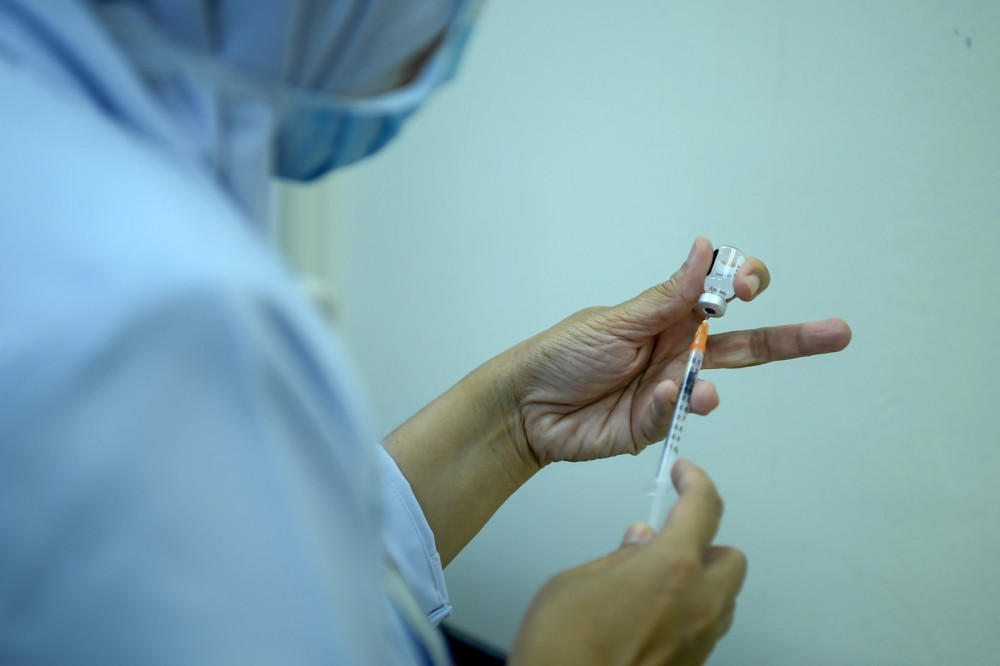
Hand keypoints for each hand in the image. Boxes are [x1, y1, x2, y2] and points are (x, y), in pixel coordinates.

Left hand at [510, 237, 850, 462]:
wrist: (525, 406)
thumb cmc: (562, 354)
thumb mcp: (616, 320)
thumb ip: (668, 296)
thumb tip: (707, 249)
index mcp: (667, 314)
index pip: (721, 296)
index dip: (744, 286)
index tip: (751, 284)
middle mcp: (675, 349)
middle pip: (745, 344)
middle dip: (792, 338)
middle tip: (838, 333)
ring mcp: (668, 390)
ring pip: (716, 385)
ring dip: (712, 383)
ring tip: (701, 386)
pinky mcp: (654, 426)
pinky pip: (679, 415)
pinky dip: (677, 405)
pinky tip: (664, 397)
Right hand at [510, 460, 744, 665]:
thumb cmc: (560, 648)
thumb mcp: (575, 581)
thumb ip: (618, 556)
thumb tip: (638, 542)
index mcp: (671, 568)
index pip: (703, 508)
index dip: (696, 481)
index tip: (685, 473)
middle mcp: (697, 605)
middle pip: (731, 557)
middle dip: (706, 543)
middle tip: (670, 538)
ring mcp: (698, 642)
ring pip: (724, 597)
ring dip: (701, 580)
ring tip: (656, 580)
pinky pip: (706, 629)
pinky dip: (690, 612)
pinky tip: (653, 614)